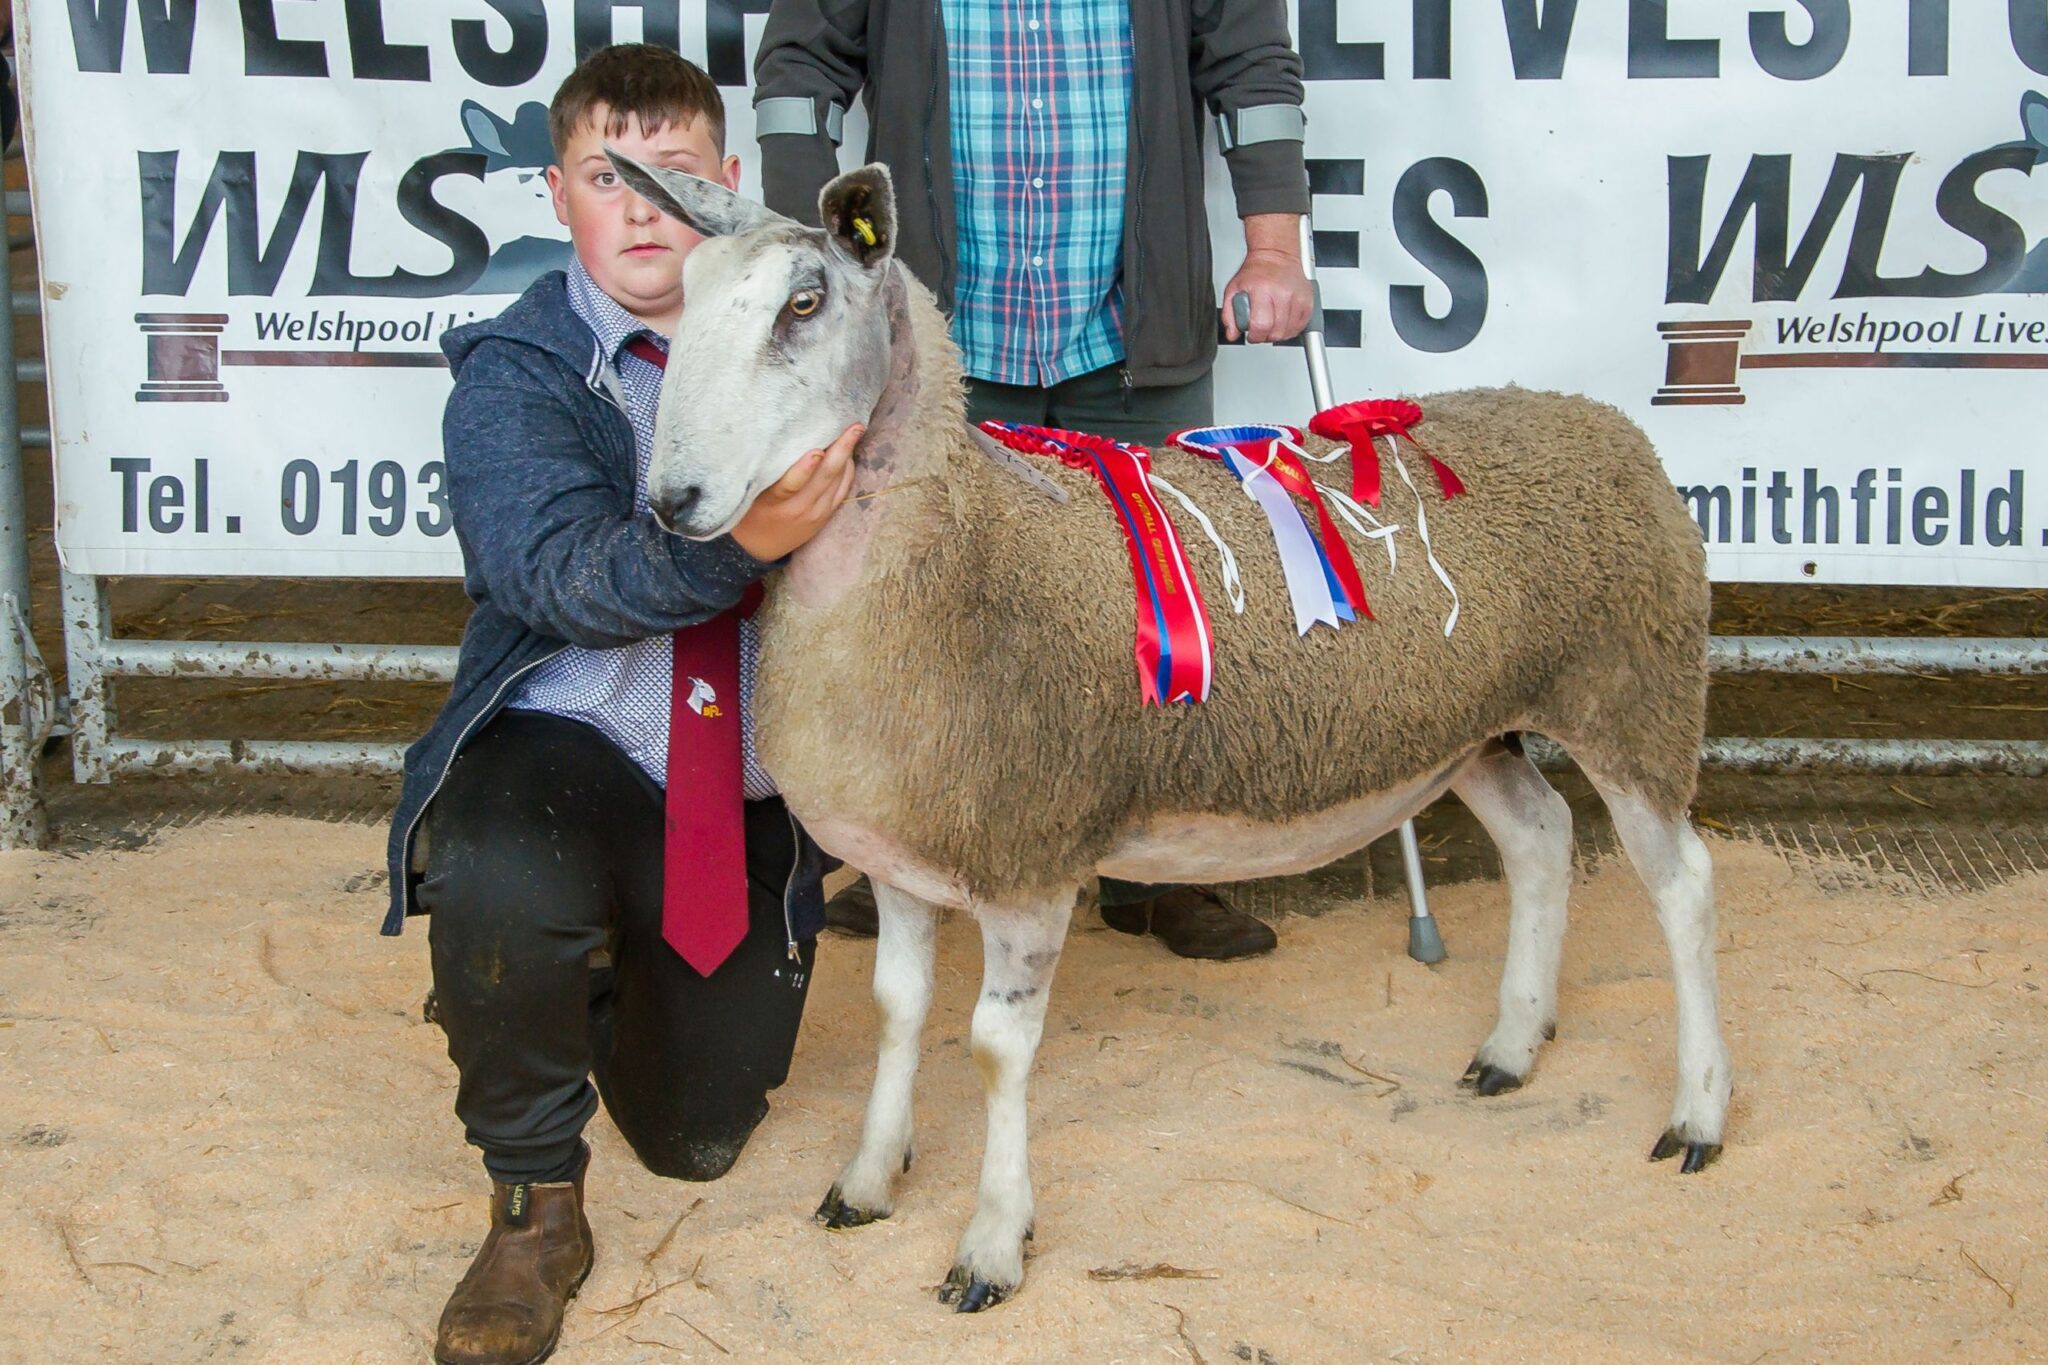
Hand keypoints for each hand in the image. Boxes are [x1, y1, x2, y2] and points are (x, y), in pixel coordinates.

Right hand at [731, 422, 862, 560]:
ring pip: (838, 481)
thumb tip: (774, 436)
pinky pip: (843, 490)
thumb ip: (762, 470)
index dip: (805, 468)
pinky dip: (847, 470)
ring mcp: (816, 513)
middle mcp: (798, 508)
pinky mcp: (826, 516)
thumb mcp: (747, 492)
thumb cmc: (748, 510)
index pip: (791, 484)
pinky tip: (848, 453)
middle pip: (825, 477)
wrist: (758, 547)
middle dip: (841, 450)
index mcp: (773, 501)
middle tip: (854, 426)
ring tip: (854, 431)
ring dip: (847, 456)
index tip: (816, 451)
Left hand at [1220, 213, 1313, 343]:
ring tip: (1272, 324)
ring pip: (1290, 331)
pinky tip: (1284, 321)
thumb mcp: (1234, 289)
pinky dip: (1292, 328)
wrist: (1276, 254)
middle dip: (1266, 336)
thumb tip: (1232, 333)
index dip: (1255, 336)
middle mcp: (1283, 292)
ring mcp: (1298, 296)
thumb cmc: (1256, 271)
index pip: (1261, 325)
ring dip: (1280, 334)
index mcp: (1263, 289)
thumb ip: (1229, 314)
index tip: (1252, 335)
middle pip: (1277, 331)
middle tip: (1261, 329)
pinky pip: (1302, 324)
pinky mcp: (1308, 300)